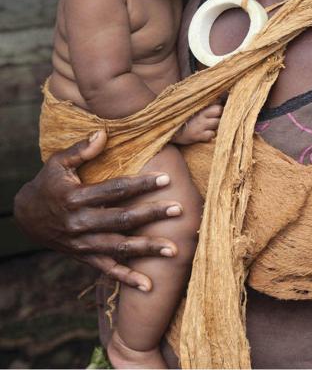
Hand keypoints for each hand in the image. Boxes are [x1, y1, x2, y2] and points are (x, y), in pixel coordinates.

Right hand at [14, 130, 182, 290]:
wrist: (26, 217)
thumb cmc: (48, 183)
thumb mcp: (58, 162)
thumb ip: (81, 149)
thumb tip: (103, 132)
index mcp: (76, 197)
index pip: (114, 190)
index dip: (140, 184)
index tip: (165, 179)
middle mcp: (80, 223)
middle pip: (121, 219)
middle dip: (151, 214)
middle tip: (179, 209)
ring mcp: (82, 243)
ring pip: (119, 247)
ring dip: (147, 249)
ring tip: (174, 249)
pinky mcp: (83, 256)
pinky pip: (107, 269)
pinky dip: (128, 278)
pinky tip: (149, 285)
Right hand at [173, 104, 222, 143]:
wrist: (166, 130)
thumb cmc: (179, 118)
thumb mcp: (189, 107)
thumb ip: (200, 103)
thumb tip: (215, 99)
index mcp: (198, 104)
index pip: (216, 100)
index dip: (218, 103)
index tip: (216, 106)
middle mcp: (200, 113)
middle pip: (219, 110)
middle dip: (220, 113)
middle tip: (215, 117)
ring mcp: (199, 125)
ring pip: (217, 123)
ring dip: (216, 125)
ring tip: (209, 126)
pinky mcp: (197, 135)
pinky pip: (211, 135)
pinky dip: (210, 135)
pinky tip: (205, 134)